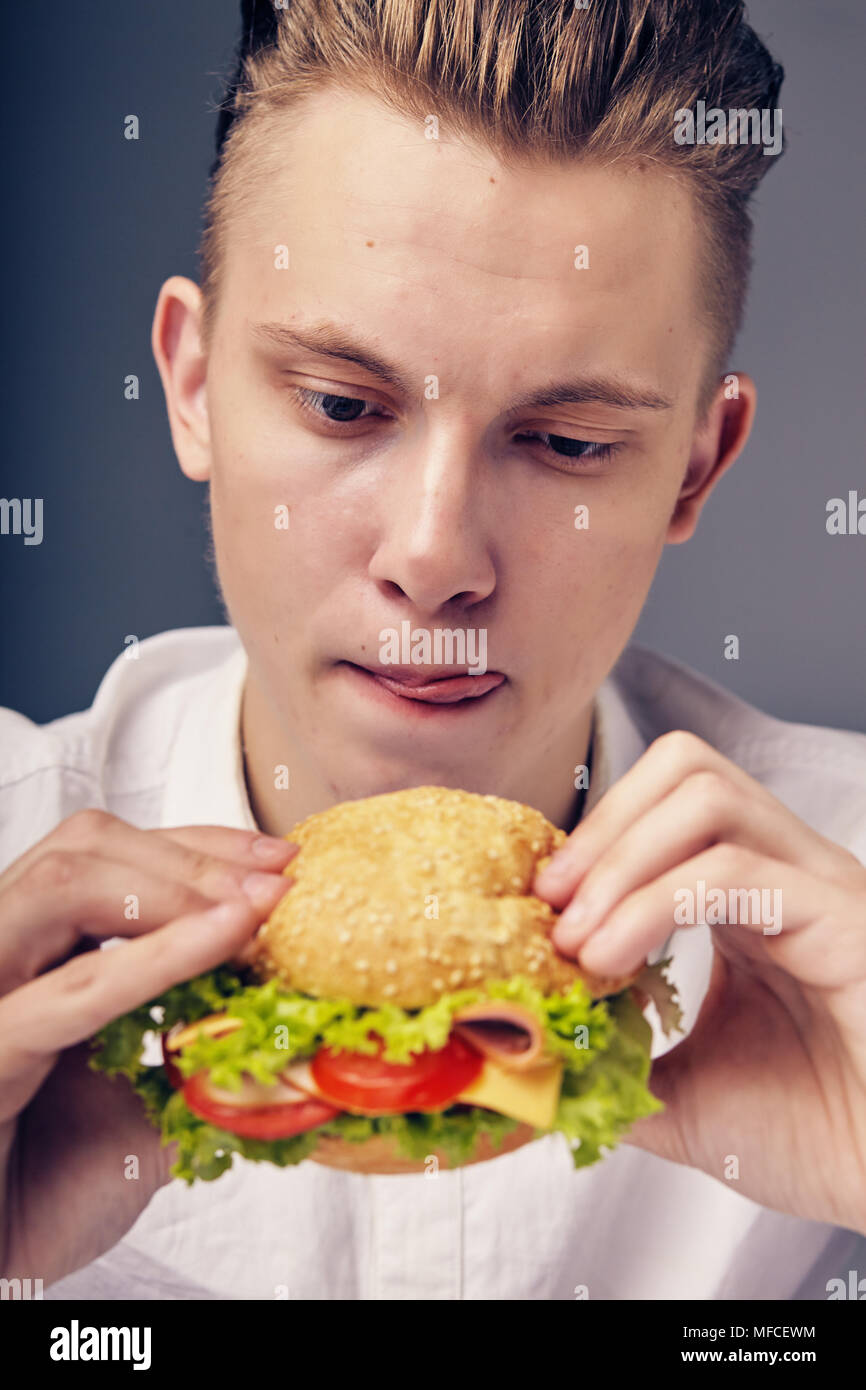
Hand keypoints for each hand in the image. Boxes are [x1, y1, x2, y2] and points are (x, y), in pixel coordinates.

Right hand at [0, 809, 296, 1283]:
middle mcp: (3, 958)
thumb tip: (306, 1024)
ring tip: (255, 908)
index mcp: (36, 958)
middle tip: (277, 878)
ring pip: (62, 883)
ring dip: (174, 885)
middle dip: (192, 854)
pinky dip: (154, 957)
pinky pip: (69, 992)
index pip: (110, 859)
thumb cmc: (46, 1189)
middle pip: (83, 850)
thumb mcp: (148, 1106)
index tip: (278, 860)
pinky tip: (227, 937)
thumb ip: (206, 1055)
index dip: (197, 847)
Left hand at [534, 731, 865, 1233]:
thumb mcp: (683, 1095)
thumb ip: (614, 1064)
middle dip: (603, 827)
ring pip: (709, 798)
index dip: (593, 837)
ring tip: (577, 940)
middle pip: (687, 769)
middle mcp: (789, 873)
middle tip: (550, 905)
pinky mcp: (846, 919)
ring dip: (620, 860)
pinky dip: (654, 904)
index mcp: (752, 895)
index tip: (538, 905)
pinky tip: (612, 959)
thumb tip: (536, 1055)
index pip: (667, 801)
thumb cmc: (819, 1139)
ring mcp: (822, 887)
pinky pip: (738, 871)